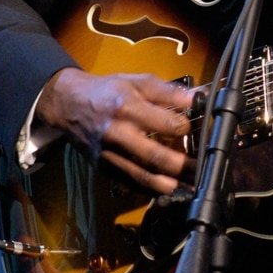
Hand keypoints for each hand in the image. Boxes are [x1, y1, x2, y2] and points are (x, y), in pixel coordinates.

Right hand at [37, 68, 196, 194]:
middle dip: (184, 166)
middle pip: (156, 156)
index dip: (187, 128)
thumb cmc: (107, 90)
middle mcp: (118, 134)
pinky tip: (170, 189)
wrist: (68, 105)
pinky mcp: (105, 169)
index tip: (201, 131)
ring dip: (171, 185)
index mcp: (129, 107)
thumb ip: (169, 91)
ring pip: (144, 177)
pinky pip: (132, 185)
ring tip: (192, 186)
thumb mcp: (137, 81)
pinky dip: (152, 190)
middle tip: (204, 169)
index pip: (167, 123)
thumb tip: (200, 98)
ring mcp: (110, 155)